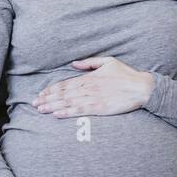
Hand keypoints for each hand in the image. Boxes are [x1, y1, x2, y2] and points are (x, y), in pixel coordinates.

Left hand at [31, 56, 153, 117]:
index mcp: (89, 77)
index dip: (51, 89)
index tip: (41, 94)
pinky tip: (57, 114)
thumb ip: (89, 62)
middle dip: (47, 99)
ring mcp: (93, 98)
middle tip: (34, 104)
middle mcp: (88, 88)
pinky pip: (80, 111)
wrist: (141, 87)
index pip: (65, 84)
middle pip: (63, 94)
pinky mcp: (99, 108)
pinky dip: (67, 112)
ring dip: (53, 106)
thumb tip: (73, 63)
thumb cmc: (126, 74)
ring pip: (68, 102)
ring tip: (41, 110)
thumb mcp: (108, 62)